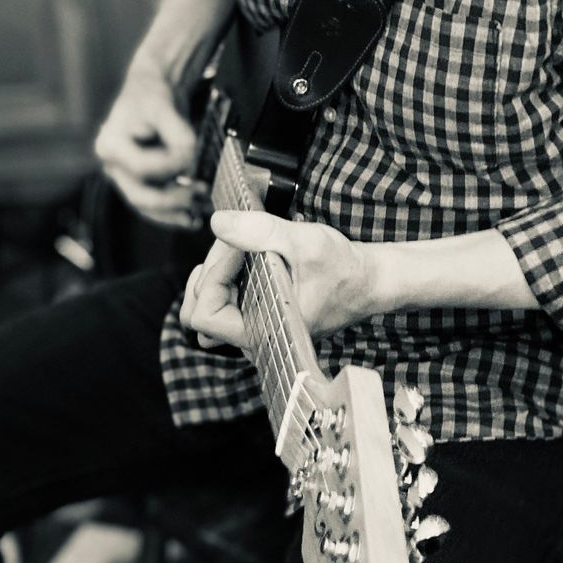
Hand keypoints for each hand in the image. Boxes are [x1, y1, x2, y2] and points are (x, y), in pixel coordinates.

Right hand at [94, 70, 207, 230]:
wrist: (150, 93)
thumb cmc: (151, 95)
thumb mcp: (162, 106)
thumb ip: (177, 133)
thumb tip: (190, 157)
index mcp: (110, 145)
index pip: (141, 167)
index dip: (170, 165)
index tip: (194, 155)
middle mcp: (112, 166)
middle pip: (139, 196)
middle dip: (172, 200)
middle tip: (200, 193)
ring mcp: (124, 178)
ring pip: (147, 207)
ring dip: (174, 214)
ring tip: (200, 215)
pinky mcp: (140, 184)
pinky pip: (154, 207)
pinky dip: (173, 214)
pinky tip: (193, 218)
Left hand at [180, 211, 376, 349]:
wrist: (365, 282)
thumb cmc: (341, 268)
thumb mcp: (303, 241)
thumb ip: (260, 232)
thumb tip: (218, 223)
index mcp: (264, 332)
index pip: (205, 313)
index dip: (214, 273)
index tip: (238, 245)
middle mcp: (254, 338)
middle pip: (196, 314)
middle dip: (209, 273)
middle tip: (235, 246)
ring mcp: (253, 330)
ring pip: (206, 309)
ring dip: (213, 276)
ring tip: (238, 251)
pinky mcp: (255, 318)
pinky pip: (222, 303)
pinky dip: (224, 278)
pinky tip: (244, 259)